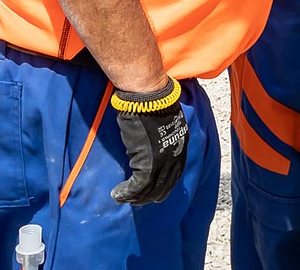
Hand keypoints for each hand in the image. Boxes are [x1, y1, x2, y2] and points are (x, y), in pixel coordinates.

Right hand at [111, 79, 189, 204]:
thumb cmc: (152, 102)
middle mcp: (174, 157)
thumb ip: (162, 135)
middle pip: (164, 185)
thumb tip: (153, 144)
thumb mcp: (165, 121)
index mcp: (180, 145)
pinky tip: (118, 195)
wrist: (149, 98)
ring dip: (136, 197)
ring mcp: (162, 162)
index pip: (175, 173)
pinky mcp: (147, 164)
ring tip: (125, 199)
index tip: (156, 191)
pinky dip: (127, 193)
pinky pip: (137, 186)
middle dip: (151, 195)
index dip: (165, 184)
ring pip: (150, 189)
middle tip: (139, 201)